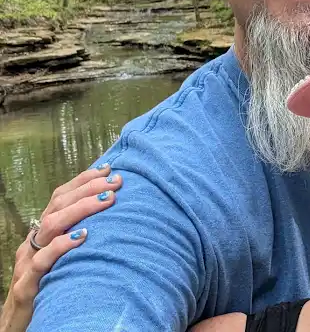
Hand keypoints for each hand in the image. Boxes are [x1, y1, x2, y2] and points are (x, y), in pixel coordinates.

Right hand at [0, 164, 121, 331]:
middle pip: (59, 204)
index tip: (109, 168)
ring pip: (51, 225)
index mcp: (44, 230)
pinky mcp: (27, 285)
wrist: (19, 324)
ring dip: (81, 209)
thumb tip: (113, 209)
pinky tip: (82, 237)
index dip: (84, 179)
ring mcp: (28, 261)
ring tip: (107, 200)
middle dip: (89, 189)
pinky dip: (61, 247)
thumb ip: (83, 231)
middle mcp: (35, 240)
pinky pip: (41, 262)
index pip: (62, 195)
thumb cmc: (52, 281)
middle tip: (116, 182)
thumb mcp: (67, 253)